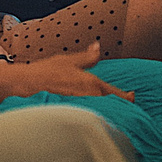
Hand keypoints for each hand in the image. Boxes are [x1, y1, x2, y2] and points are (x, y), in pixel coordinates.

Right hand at [0, 44, 133, 101]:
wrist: (28, 86)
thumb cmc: (47, 72)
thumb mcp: (69, 60)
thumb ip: (86, 57)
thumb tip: (98, 47)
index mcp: (91, 83)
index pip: (114, 93)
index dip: (126, 97)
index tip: (133, 97)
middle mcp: (88, 96)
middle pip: (110, 104)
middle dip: (119, 104)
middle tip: (127, 102)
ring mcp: (81, 106)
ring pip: (100, 109)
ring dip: (108, 108)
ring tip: (115, 108)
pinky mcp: (73, 111)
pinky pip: (89, 113)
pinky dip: (95, 112)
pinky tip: (94, 112)